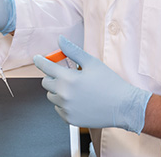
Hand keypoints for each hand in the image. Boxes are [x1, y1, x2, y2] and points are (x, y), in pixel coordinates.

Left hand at [33, 35, 151, 132]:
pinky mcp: (70, 119)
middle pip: (46, 83)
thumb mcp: (91, 62)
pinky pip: (58, 109)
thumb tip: (60, 39)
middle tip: (64, 74)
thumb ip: (72, 51)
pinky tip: (77, 99)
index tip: (37, 58)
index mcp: (68, 79)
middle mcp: (64, 95)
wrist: (123, 106)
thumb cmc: (109, 83)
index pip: (46, 67)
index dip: (40, 61)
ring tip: (74, 88)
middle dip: (51, 76)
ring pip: (52, 96)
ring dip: (57, 90)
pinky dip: (63, 103)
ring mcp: (66, 109)